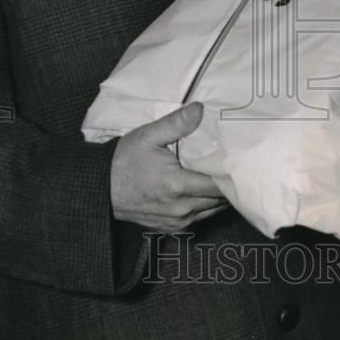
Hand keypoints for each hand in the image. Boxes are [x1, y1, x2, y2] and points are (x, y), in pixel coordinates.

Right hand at [110, 101, 227, 231]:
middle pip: (219, 200)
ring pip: (212, 211)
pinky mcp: (173, 229)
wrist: (102, 189)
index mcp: (177, 186)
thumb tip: (199, 110)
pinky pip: (199, 218)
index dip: (230, 173)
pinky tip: (201, 189)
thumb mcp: (149, 136)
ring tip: (217, 175)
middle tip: (231, 165)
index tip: (237, 159)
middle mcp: (180, 209)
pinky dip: (204, 205)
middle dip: (226, 184)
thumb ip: (176, 123)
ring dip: (217, 196)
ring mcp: (177, 222)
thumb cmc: (124, 161)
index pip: (219, 185)